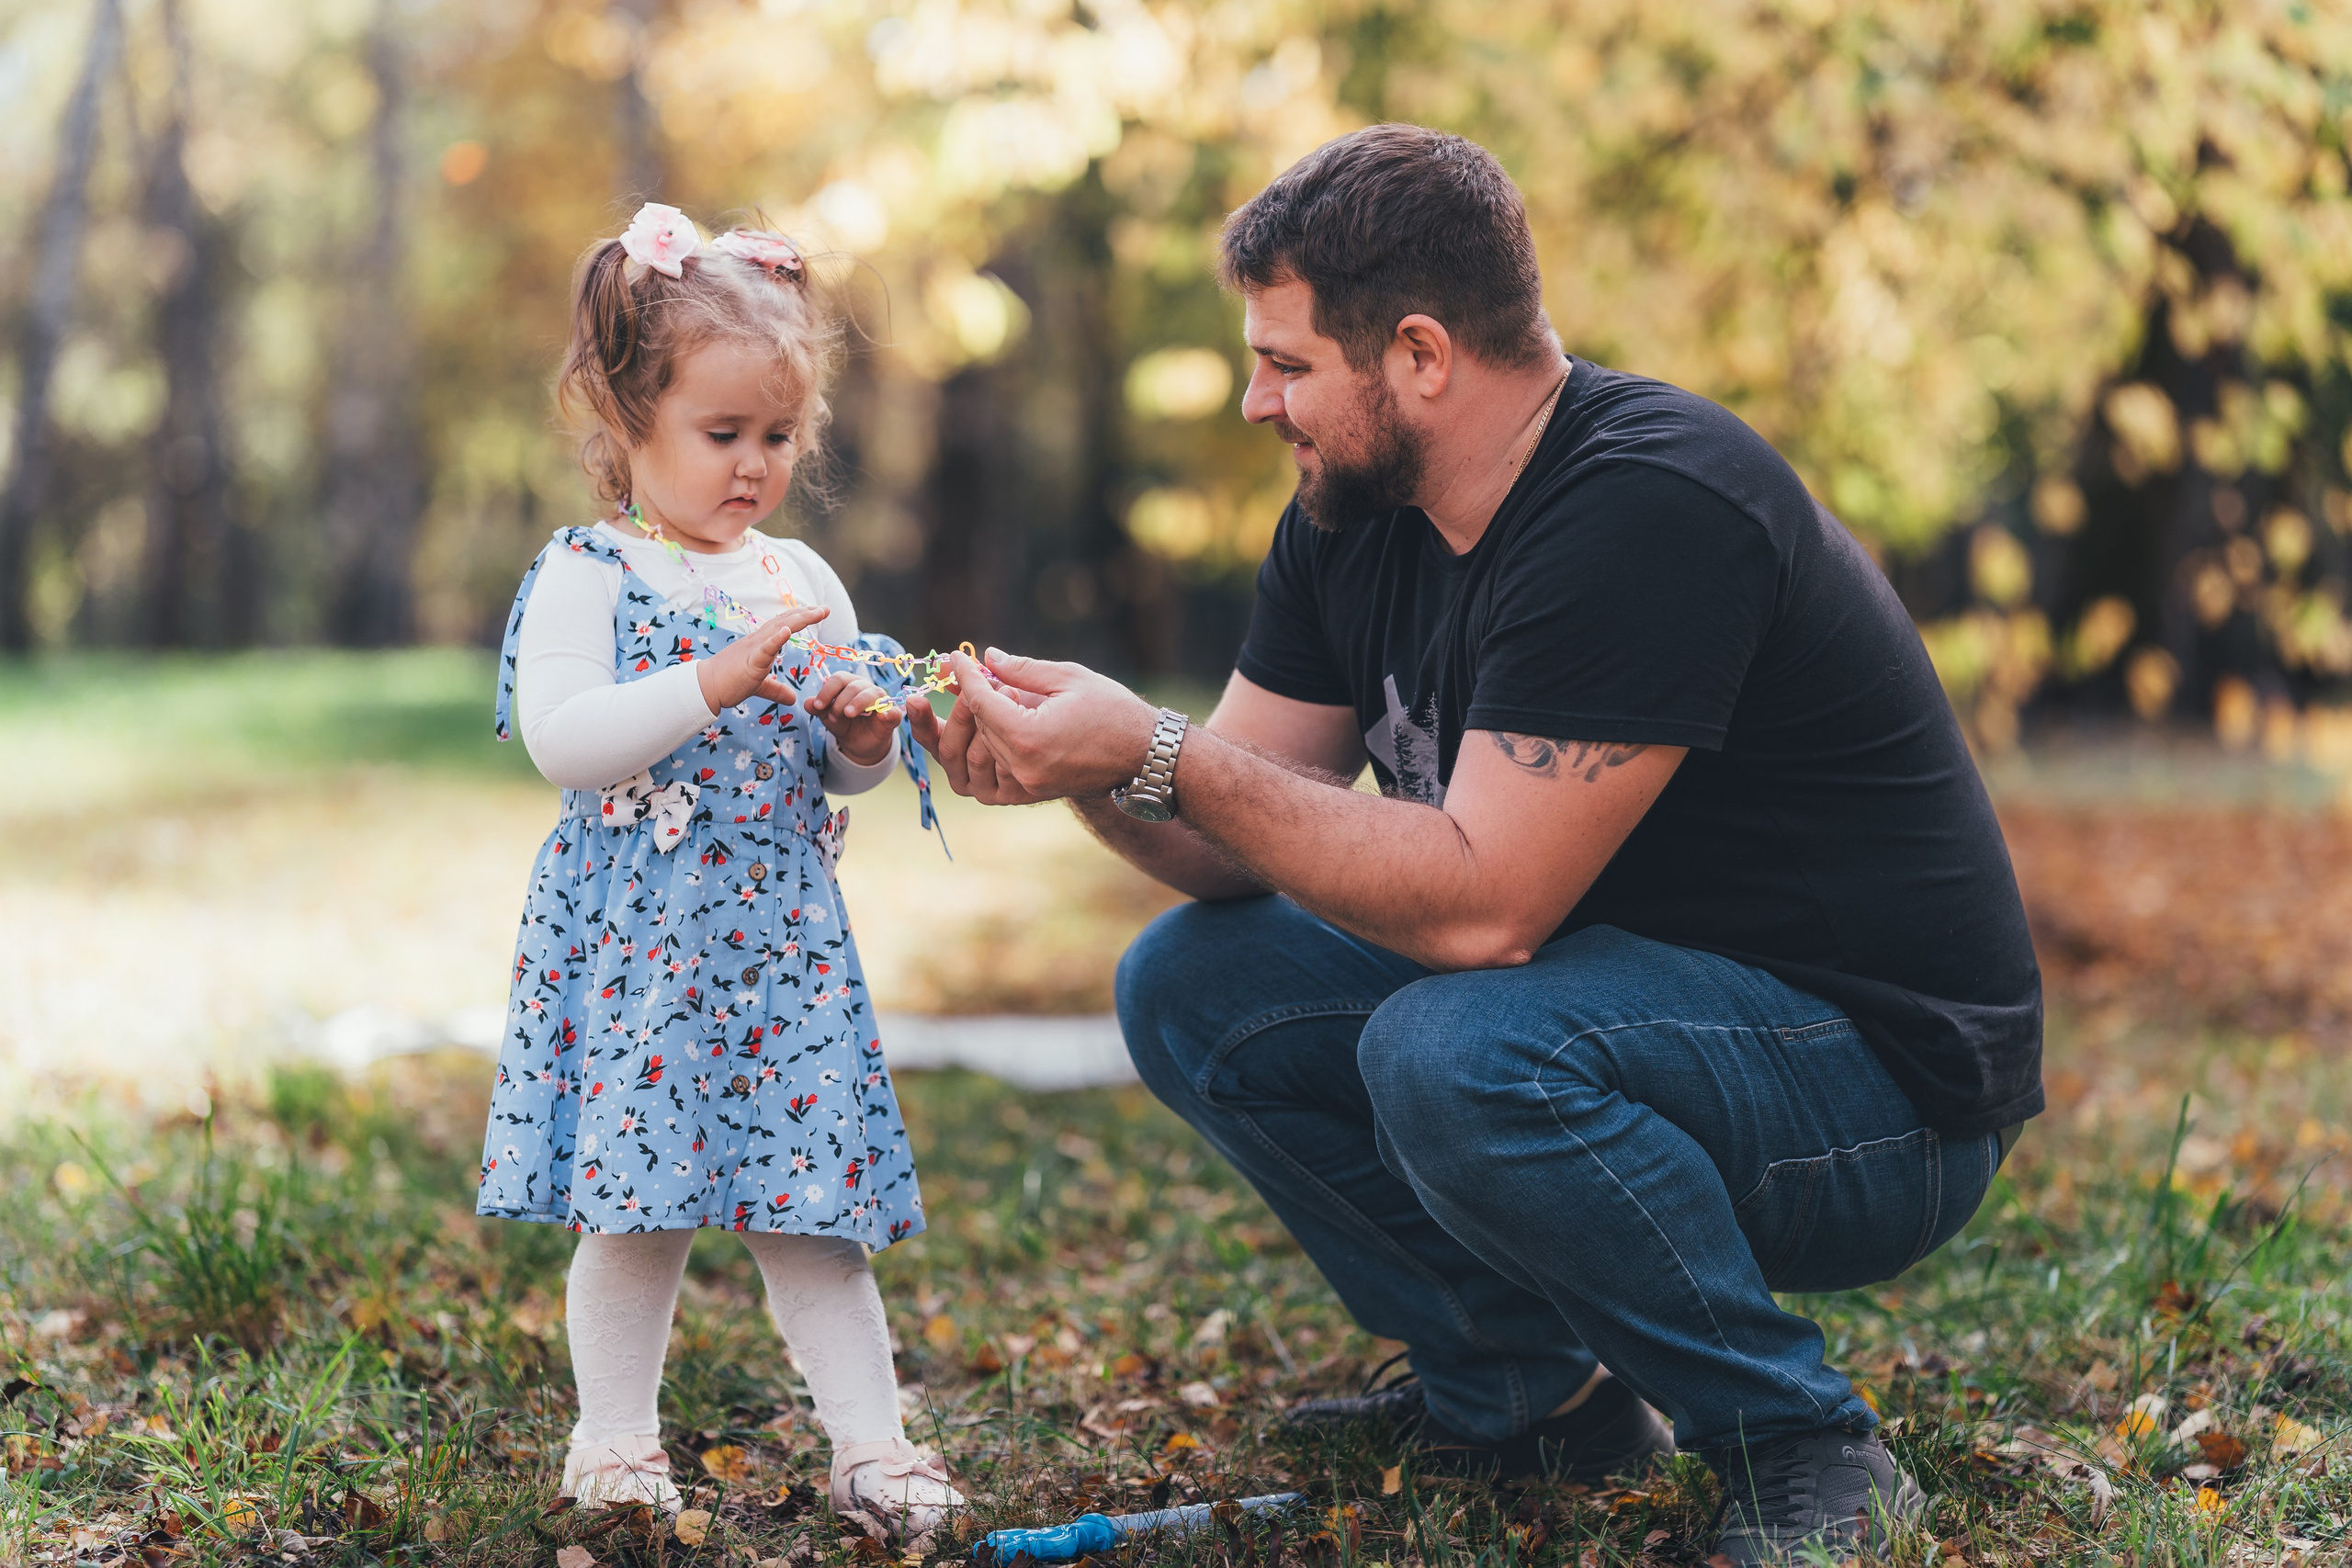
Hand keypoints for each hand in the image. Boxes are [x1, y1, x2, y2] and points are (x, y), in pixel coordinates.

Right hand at [697, 606, 830, 712]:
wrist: (705, 687)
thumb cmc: (728, 683)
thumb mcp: (759, 687)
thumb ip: (776, 690)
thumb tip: (793, 699)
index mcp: (760, 644)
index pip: (781, 625)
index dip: (799, 617)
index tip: (817, 611)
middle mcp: (757, 641)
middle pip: (784, 622)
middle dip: (805, 614)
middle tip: (825, 609)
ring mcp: (753, 649)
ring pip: (778, 629)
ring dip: (798, 620)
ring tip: (815, 612)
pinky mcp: (749, 662)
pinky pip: (765, 648)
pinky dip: (776, 638)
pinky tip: (787, 630)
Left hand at [804, 670, 901, 766]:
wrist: (860, 743)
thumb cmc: (844, 724)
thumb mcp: (828, 717)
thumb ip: (818, 709)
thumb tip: (807, 702)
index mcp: (850, 684)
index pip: (839, 678)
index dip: (827, 690)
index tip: (817, 705)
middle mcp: (866, 688)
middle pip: (854, 686)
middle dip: (840, 701)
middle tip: (832, 717)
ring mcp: (881, 700)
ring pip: (872, 694)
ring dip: (858, 703)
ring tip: (848, 714)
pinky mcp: (891, 715)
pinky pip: (893, 711)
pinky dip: (889, 712)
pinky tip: (882, 716)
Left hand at [905, 647, 1158, 804]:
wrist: (1146, 755)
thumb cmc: (1114, 711)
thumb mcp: (1069, 678)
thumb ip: (1022, 669)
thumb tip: (988, 658)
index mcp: (1029, 736)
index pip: (981, 701)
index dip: (966, 675)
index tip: (955, 656)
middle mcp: (1023, 767)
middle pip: (979, 726)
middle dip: (973, 696)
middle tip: (972, 671)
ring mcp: (1028, 785)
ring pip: (984, 749)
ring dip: (982, 721)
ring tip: (989, 695)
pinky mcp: (1035, 792)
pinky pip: (998, 770)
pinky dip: (993, 746)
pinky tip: (998, 724)